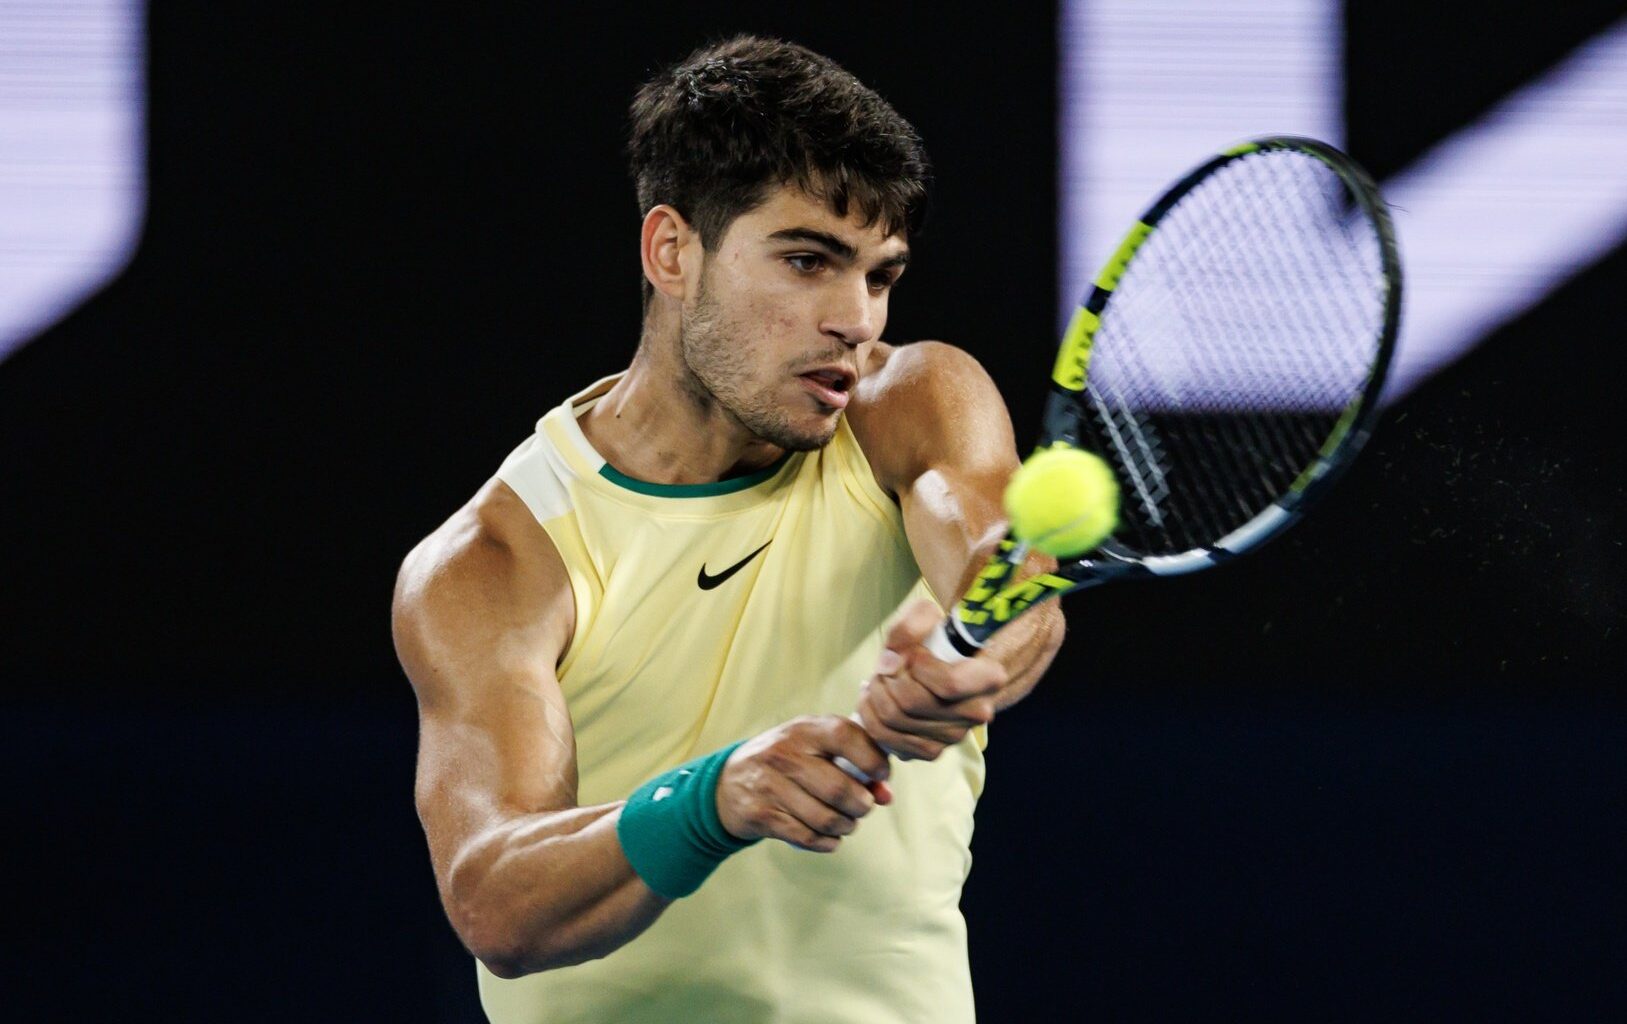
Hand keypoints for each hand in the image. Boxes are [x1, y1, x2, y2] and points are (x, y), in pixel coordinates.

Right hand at [716, 716, 892, 852]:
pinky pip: (807, 837)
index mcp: (804, 729)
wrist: (728, 782)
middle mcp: (785, 754)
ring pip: (826, 818)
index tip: (882, 775)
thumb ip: (853, 764)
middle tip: (863, 807)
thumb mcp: (814, 748)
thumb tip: (886, 796)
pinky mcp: (762, 815)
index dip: (873, 759)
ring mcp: (770, 785)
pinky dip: (828, 842)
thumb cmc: (787, 761)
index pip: (847, 736)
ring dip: (846, 826)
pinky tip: (830, 836)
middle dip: (862, 805)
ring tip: (847, 822)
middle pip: (840, 789)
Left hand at [855, 598, 1006, 761]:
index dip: (919, 667)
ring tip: (880, 678)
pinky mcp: (931, 750)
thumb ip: (910, 626)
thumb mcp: (925, 614)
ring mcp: (954, 735)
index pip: (949, 684)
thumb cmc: (934, 637)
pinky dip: (871, 717)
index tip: (914, 653)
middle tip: (887, 664)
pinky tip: (876, 699)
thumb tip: (890, 663)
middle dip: (888, 678)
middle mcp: (976, 712)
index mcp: (988, 678)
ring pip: (895, 720)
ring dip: (876, 694)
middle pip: (912, 702)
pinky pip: (887, 739)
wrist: (939, 661)